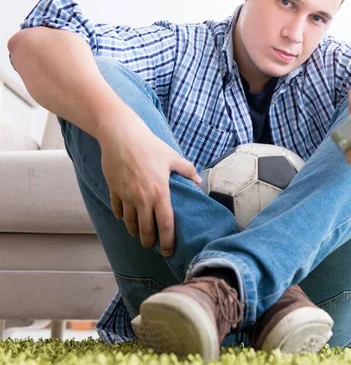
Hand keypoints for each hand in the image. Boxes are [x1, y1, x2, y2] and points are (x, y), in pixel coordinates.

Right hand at [98, 120, 200, 255]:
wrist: (121, 136)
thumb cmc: (150, 146)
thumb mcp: (172, 157)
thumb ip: (187, 170)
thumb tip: (198, 180)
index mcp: (160, 193)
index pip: (165, 225)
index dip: (168, 241)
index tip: (168, 251)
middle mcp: (143, 199)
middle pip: (146, 230)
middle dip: (150, 242)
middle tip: (153, 246)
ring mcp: (126, 196)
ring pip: (130, 223)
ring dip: (135, 231)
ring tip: (140, 234)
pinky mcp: (114, 191)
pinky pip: (118, 210)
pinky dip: (122, 217)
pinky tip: (126, 217)